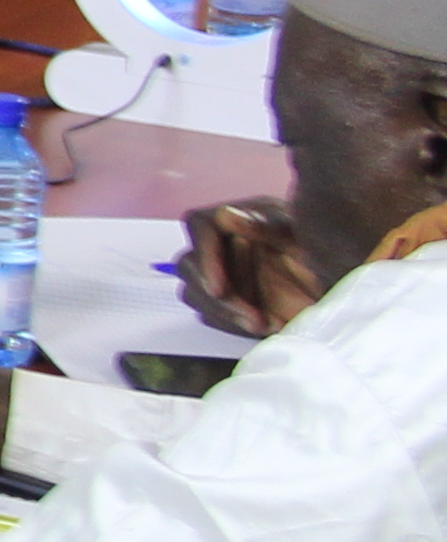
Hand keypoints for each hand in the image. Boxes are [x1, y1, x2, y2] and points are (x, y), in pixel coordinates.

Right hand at [176, 198, 317, 340]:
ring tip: (267, 325)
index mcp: (243, 219)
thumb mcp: (304, 239)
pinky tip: (268, 326)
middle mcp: (226, 244)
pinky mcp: (228, 301)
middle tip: (253, 319)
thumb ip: (265, 227)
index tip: (221, 289)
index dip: (205, 255)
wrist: (350, 291)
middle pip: (191, 266)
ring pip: (196, 293)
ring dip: (227, 314)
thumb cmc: (330, 256)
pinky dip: (236, 325)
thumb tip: (225, 215)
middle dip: (220, 298)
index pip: (200, 225)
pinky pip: (212, 315)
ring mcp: (224, 274)